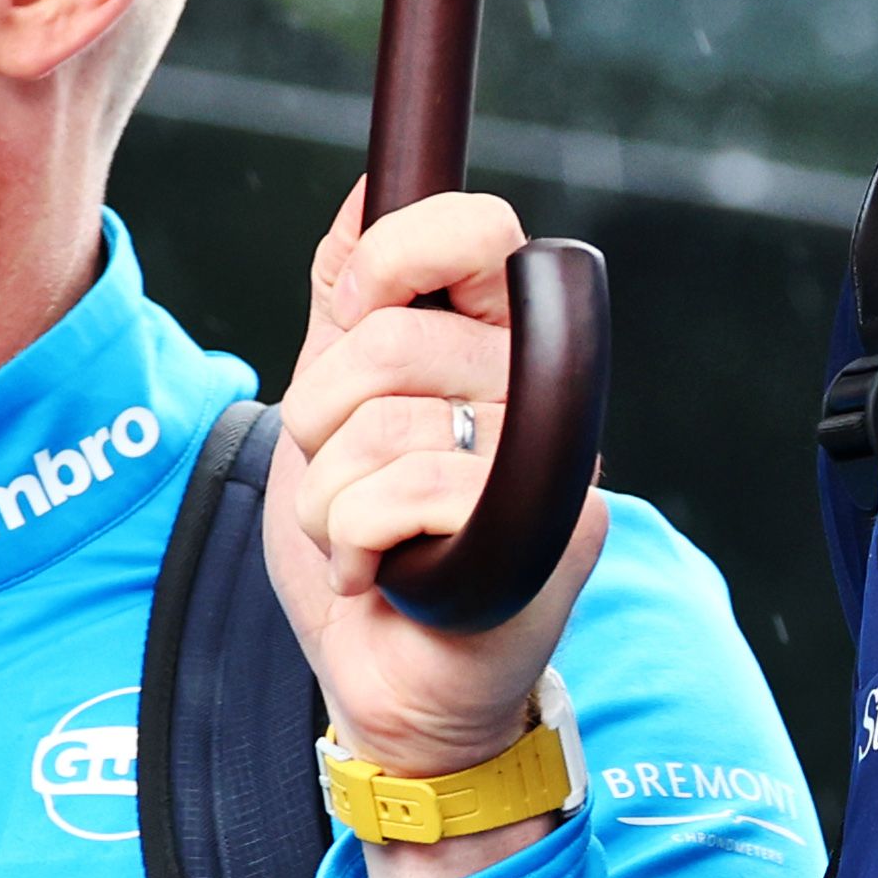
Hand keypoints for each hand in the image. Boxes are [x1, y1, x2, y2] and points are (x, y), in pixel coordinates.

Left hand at [267, 184, 606, 877]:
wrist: (390, 687)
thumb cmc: (367, 547)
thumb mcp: (330, 409)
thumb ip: (348, 304)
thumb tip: (367, 191)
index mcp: (497, 342)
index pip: (475, 229)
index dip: (394, 253)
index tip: (354, 307)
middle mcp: (542, 390)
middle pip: (392, 337)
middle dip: (323, 418)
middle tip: (348, 481)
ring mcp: (555, 461)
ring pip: (383, 425)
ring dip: (331, 499)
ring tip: (363, 542)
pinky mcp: (549, 533)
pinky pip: (398, 497)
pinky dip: (355, 545)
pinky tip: (385, 577)